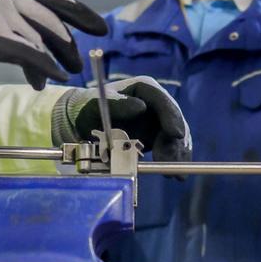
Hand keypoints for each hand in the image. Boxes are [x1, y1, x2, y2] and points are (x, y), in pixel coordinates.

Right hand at [0, 0, 106, 90]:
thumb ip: (11, 28)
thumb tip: (37, 57)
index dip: (79, 12)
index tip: (100, 26)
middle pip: (53, 19)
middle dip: (70, 43)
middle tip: (79, 61)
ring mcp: (0, 10)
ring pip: (43, 37)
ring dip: (59, 58)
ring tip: (67, 73)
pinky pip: (30, 53)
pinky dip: (45, 67)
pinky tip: (51, 77)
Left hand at [53, 77, 191, 161]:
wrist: (84, 122)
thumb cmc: (89, 107)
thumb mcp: (97, 103)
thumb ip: (118, 104)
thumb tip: (141, 107)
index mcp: (144, 89)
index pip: (162, 101)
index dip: (172, 117)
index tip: (176, 134)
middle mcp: (155, 103)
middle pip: (173, 121)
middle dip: (175, 142)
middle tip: (170, 160)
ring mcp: (158, 120)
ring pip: (175, 136)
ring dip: (176, 154)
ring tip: (173, 172)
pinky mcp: (157, 136)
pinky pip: (169, 147)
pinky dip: (172, 159)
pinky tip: (173, 172)